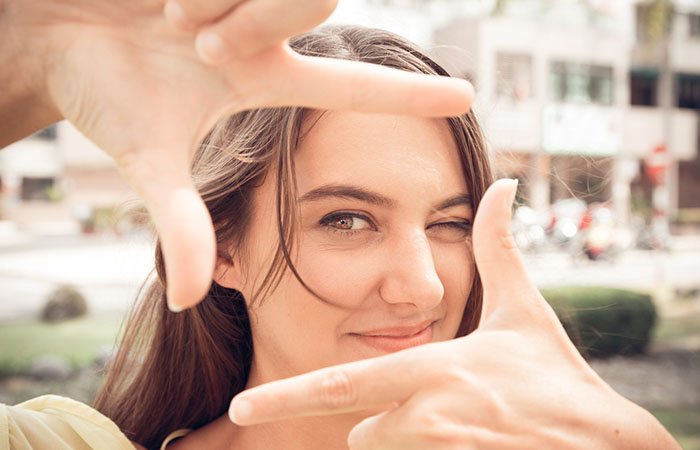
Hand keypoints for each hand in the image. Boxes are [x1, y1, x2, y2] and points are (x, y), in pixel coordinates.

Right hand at [10, 0, 472, 309]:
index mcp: (263, 78)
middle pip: (308, 0)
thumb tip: (191, 301)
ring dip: (208, 8)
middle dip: (243, 24)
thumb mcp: (149, 160)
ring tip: (167, 21)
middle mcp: (264, 31)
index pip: (352, 88)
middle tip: (193, 46)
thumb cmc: (103, 93)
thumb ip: (180, 223)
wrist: (53, 36)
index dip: (408, 96)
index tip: (468, 99)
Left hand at [228, 179, 678, 448]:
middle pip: (358, 429)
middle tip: (324, 411)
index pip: (341, 386)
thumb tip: (502, 185)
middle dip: (340, 422)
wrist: (602, 441)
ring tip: (444, 416)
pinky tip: (459, 434)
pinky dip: (419, 446)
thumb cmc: (555, 374)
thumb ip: (499, 248)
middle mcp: (427, 417)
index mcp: (431, 371)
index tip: (240, 405)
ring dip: (394, 433)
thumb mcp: (523, 309)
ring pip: (385, 446)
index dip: (284, 396)